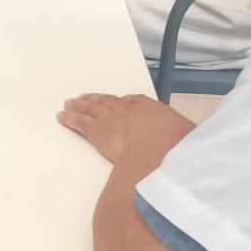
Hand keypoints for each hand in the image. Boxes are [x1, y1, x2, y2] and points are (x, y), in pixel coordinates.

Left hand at [56, 93, 193, 166]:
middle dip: (95, 100)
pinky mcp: (97, 132)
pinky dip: (70, 119)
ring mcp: (110, 119)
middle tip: (85, 98)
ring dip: (79, 106)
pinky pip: (79, 123)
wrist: (157, 151)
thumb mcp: (186, 138)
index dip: (121, 102)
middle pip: (107, 102)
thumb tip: (189, 146)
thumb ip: (182, 139)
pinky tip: (62, 116)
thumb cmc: (175, 146)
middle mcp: (127, 109)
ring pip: (90, 109)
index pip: (132, 101)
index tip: (116, 102)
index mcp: (149, 108)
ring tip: (70, 104)